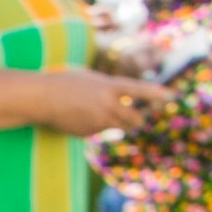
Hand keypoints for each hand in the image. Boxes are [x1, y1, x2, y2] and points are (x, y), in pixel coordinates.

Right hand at [29, 68, 172, 136]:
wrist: (40, 98)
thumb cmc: (64, 82)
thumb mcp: (91, 79)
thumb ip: (111, 88)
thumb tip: (124, 102)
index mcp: (110, 87)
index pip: (141, 91)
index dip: (157, 95)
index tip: (171, 97)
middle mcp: (108, 105)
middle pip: (135, 119)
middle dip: (137, 119)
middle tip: (138, 116)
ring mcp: (99, 121)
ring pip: (118, 126)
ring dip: (115, 121)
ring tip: (96, 111)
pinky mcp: (89, 133)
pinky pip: (99, 131)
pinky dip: (94, 125)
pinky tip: (78, 117)